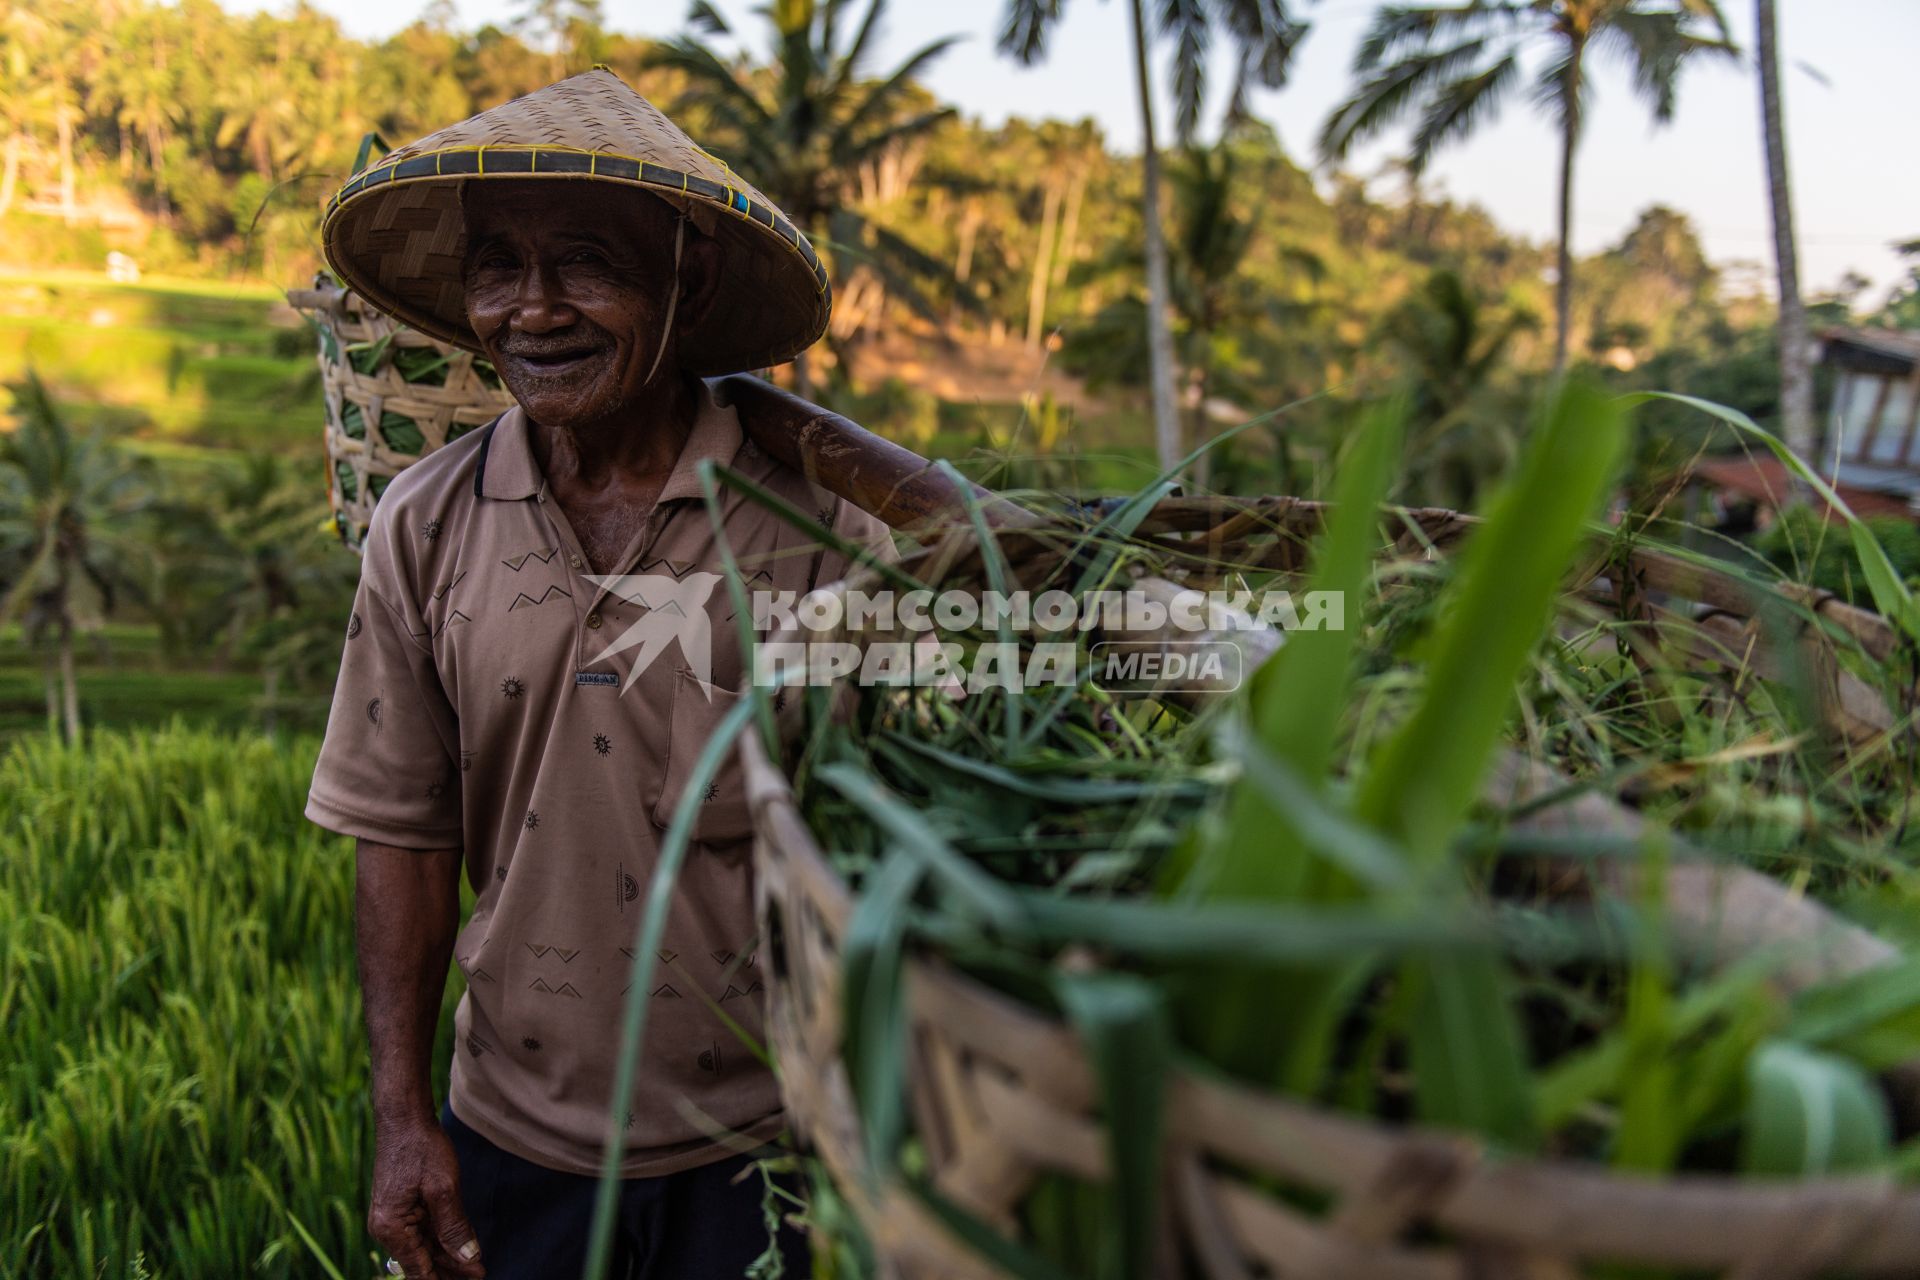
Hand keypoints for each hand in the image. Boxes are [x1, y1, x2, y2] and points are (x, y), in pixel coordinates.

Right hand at [368, 1116, 484, 1279]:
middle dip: (450, 1269)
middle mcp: (387, 1228)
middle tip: (481, 1273)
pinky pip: (421, 1231)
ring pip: (423, 1247)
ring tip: (474, 1264)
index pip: (420, 1269)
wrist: (405, 1118)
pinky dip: (440, 1239)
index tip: (477, 1277)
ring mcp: (392, 1218)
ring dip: (447, 1256)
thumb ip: (454, 1227)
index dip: (449, 1276)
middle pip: (421, 1261)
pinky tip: (459, 1244)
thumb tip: (468, 1258)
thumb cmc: (421, 1148)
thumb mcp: (443, 1189)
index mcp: (391, 1228)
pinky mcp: (400, 1207)